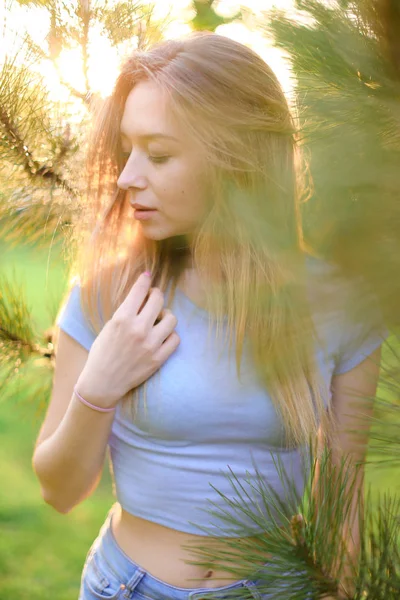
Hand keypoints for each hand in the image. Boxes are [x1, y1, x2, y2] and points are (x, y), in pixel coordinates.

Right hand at [76, 272, 179, 408]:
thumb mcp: (109, 327)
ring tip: (159, 320)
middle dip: (156, 295)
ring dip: (166, 316)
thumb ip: (126, 313)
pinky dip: (170, 335)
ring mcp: (150, 344)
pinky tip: (163, 336)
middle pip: (158, 300)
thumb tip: (142, 298)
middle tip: (154, 298)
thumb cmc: (102, 353)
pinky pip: (175, 339)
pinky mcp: (158, 358)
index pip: (139, 291)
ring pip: (171, 318)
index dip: (145, 280)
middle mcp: (138, 329)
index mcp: (122, 318)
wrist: (103, 382)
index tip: (147, 277)